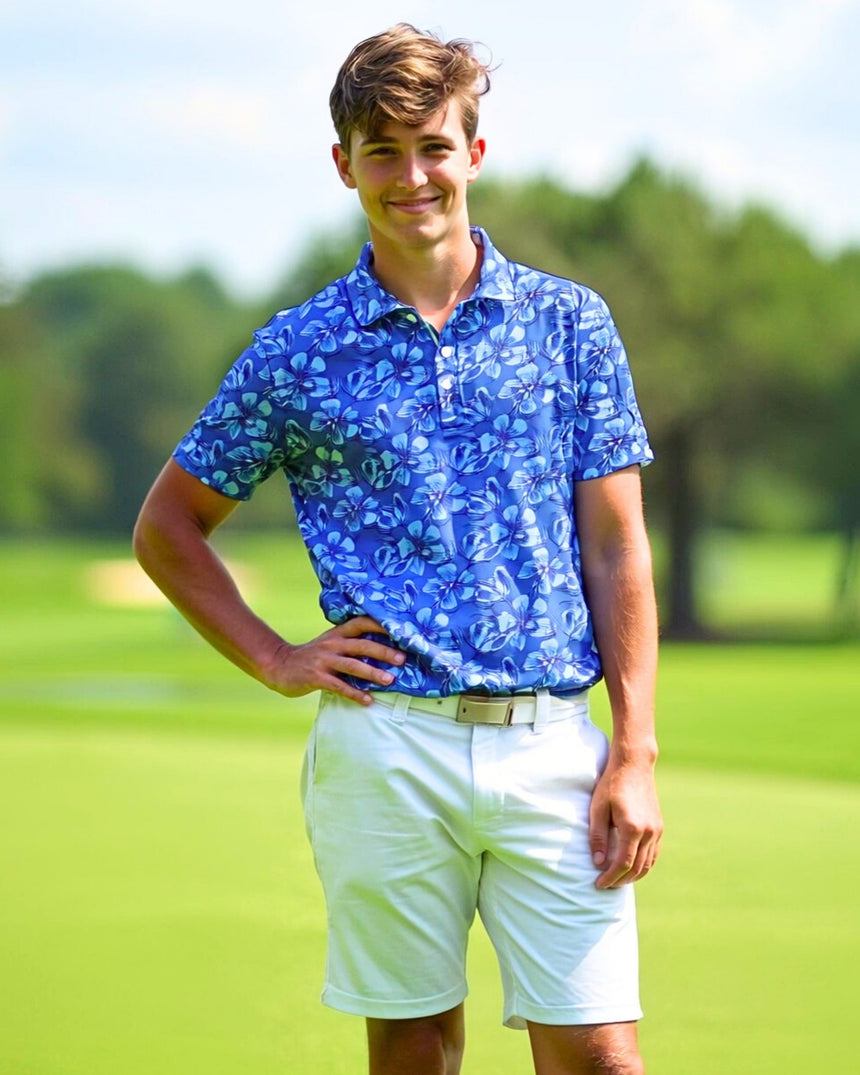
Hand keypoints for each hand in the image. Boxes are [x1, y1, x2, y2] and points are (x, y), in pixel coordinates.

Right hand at [262, 616, 405, 704]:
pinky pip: (339, 686)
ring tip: (390, 680)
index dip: (380, 626)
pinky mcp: (315, 677)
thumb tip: (382, 650)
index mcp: (337, 634)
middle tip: (402, 659)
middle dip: (383, 651)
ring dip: (372, 673)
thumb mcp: (329, 644)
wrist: (279, 665)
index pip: (361, 623)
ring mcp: (323, 660)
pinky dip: (355, 693)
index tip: (400, 631)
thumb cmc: (311, 657)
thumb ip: (349, 644)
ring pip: (352, 665)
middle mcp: (331, 644)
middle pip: (361, 645)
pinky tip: (368, 700)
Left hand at [589, 751, 662, 888]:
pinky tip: (632, 868)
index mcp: (632, 828)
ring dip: (633, 876)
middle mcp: (649, 832)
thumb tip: (597, 862)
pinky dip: (644, 865)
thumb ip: (597, 836)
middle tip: (606, 885)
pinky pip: (654, 854)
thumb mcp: (598, 808)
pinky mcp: (659, 826)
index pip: (622, 864)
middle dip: (620, 880)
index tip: (598, 884)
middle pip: (637, 868)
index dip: (610, 877)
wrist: (634, 764)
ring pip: (648, 864)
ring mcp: (657, 830)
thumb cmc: (611, 784)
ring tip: (617, 880)